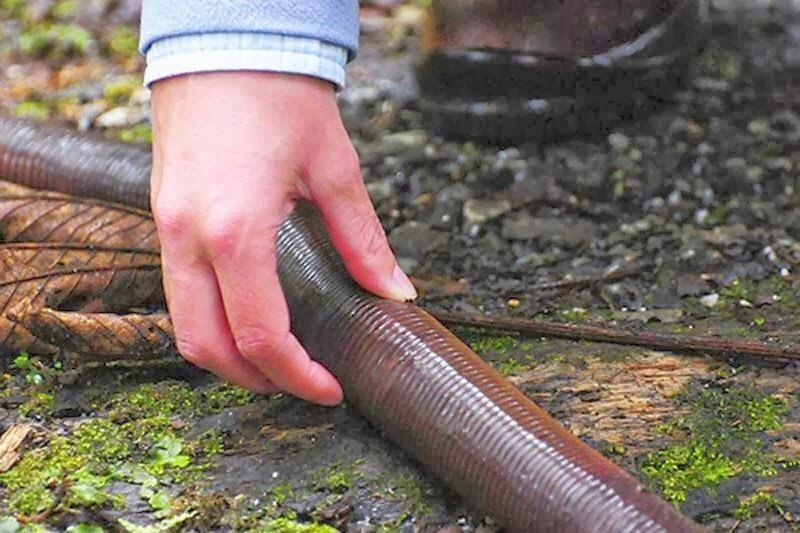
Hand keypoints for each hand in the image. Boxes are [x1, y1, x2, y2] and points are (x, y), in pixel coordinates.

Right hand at [150, 72, 416, 404]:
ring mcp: (167, 228)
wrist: (226, 42)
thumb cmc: (280, 93)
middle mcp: (189, 238)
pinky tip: (246, 314)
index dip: (297, 376)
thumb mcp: (335, 169)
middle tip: (303, 383)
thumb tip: (394, 293)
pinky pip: (176, 291)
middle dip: (256, 379)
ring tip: (276, 359)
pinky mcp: (163, 215)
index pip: (261, 335)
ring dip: (227, 355)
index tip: (329, 389)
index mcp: (237, 231)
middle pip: (207, 346)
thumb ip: (364, 241)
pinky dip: (209, 320)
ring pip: (184, 324)